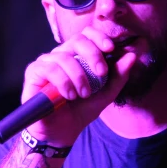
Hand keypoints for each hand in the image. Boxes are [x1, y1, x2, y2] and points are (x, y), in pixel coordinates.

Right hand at [22, 27, 136, 147]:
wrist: (62, 132)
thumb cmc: (81, 111)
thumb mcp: (105, 94)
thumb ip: (118, 76)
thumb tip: (132, 56)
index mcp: (78, 56)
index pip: (87, 34)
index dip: (99, 37)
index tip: (111, 49)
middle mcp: (61, 55)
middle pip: (77, 40)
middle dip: (93, 55)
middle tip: (101, 74)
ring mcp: (46, 62)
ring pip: (64, 56)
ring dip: (79, 76)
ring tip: (83, 94)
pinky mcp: (33, 73)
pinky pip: (50, 68)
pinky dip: (63, 81)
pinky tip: (69, 95)